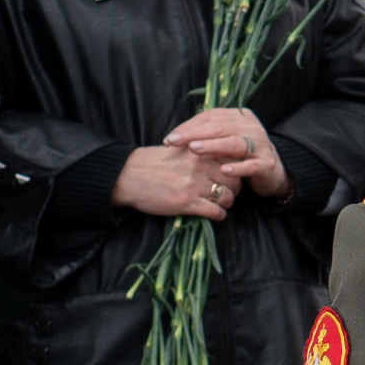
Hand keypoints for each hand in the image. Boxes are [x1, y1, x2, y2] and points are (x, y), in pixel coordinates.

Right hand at [113, 144, 232, 219]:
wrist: (129, 175)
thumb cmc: (153, 162)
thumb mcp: (180, 149)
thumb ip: (201, 153)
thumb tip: (221, 161)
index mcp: (200, 150)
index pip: (232, 160)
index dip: (235, 170)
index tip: (230, 176)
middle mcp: (201, 166)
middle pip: (234, 180)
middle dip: (234, 189)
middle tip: (228, 193)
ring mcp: (195, 184)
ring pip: (227, 197)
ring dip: (226, 203)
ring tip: (220, 205)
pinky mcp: (188, 202)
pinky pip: (216, 212)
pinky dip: (219, 216)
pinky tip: (214, 215)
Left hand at [167, 107, 287, 199]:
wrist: (272, 172)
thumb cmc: (241, 155)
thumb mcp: (226, 139)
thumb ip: (208, 133)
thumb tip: (177, 134)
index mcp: (240, 117)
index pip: (211, 117)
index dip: (189, 126)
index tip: (170, 137)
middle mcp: (251, 127)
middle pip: (219, 127)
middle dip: (194, 134)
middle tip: (174, 141)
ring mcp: (261, 145)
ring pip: (234, 143)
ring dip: (212, 146)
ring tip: (193, 149)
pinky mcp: (266, 164)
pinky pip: (250, 165)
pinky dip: (237, 167)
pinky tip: (223, 170)